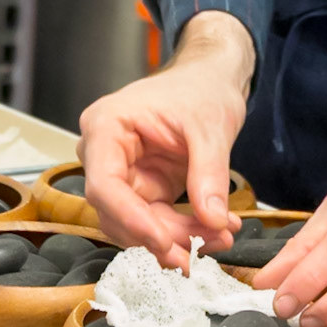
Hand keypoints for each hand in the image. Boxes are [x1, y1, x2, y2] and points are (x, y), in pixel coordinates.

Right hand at [77, 10, 255, 267]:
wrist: (212, 79)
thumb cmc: (202, 87)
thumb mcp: (210, 126)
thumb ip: (209, 173)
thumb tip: (213, 220)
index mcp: (107, 126)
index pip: (104, 184)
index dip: (131, 219)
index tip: (164, 243)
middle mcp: (105, 153)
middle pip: (120, 212)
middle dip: (164, 234)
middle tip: (205, 247)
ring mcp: (123, 173)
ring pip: (138, 224)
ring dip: (178, 238)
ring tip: (221, 235)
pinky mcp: (143, 188)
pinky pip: (156, 222)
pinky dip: (185, 230)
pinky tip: (214, 229)